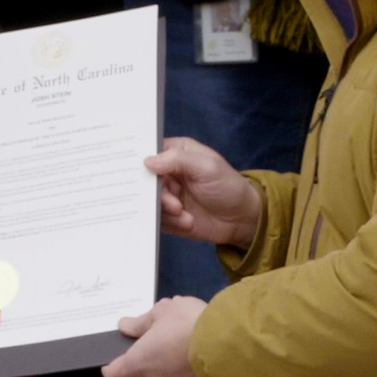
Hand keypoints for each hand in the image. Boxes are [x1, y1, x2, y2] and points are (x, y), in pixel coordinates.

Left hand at [102, 296, 205, 376]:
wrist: (224, 341)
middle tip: (155, 328)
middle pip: (139, 368)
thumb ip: (140, 322)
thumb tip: (124, 326)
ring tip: (177, 329)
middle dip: (144, 351)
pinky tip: (190, 338)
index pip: (114, 375)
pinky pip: (177, 368)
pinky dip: (178, 357)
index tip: (115, 353)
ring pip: (160, 367)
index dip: (110, 366)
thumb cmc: (184, 323)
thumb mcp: (160, 312)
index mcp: (138, 362)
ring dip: (163, 353)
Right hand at [146, 138, 261, 247]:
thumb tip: (146, 161)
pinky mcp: (168, 215)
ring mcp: (166, 195)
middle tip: (175, 205)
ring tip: (185, 215)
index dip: (138, 162)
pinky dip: (171, 223)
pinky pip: (157, 219)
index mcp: (175, 153)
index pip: (148, 152)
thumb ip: (177, 160)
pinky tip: (189, 222)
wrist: (242, 220)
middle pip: (144, 181)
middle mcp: (167, 173)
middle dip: (158, 195)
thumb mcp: (207, 167)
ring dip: (166, 211)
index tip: (135, 174)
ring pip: (149, 202)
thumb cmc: (228, 187)